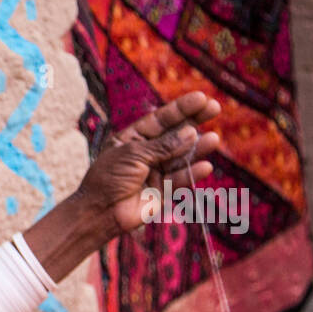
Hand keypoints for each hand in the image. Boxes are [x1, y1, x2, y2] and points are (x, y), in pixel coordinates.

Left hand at [78, 91, 221, 235]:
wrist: (98, 212)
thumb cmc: (108, 178)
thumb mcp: (133, 155)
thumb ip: (163, 145)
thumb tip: (191, 132)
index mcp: (132, 139)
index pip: (160, 120)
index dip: (180, 109)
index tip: (201, 99)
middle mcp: (145, 153)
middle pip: (174, 134)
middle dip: (194, 121)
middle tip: (215, 108)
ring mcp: (154, 172)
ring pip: (180, 157)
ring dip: (197, 149)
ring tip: (213, 140)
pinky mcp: (161, 191)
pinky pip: (179, 179)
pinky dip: (192, 173)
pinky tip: (205, 166)